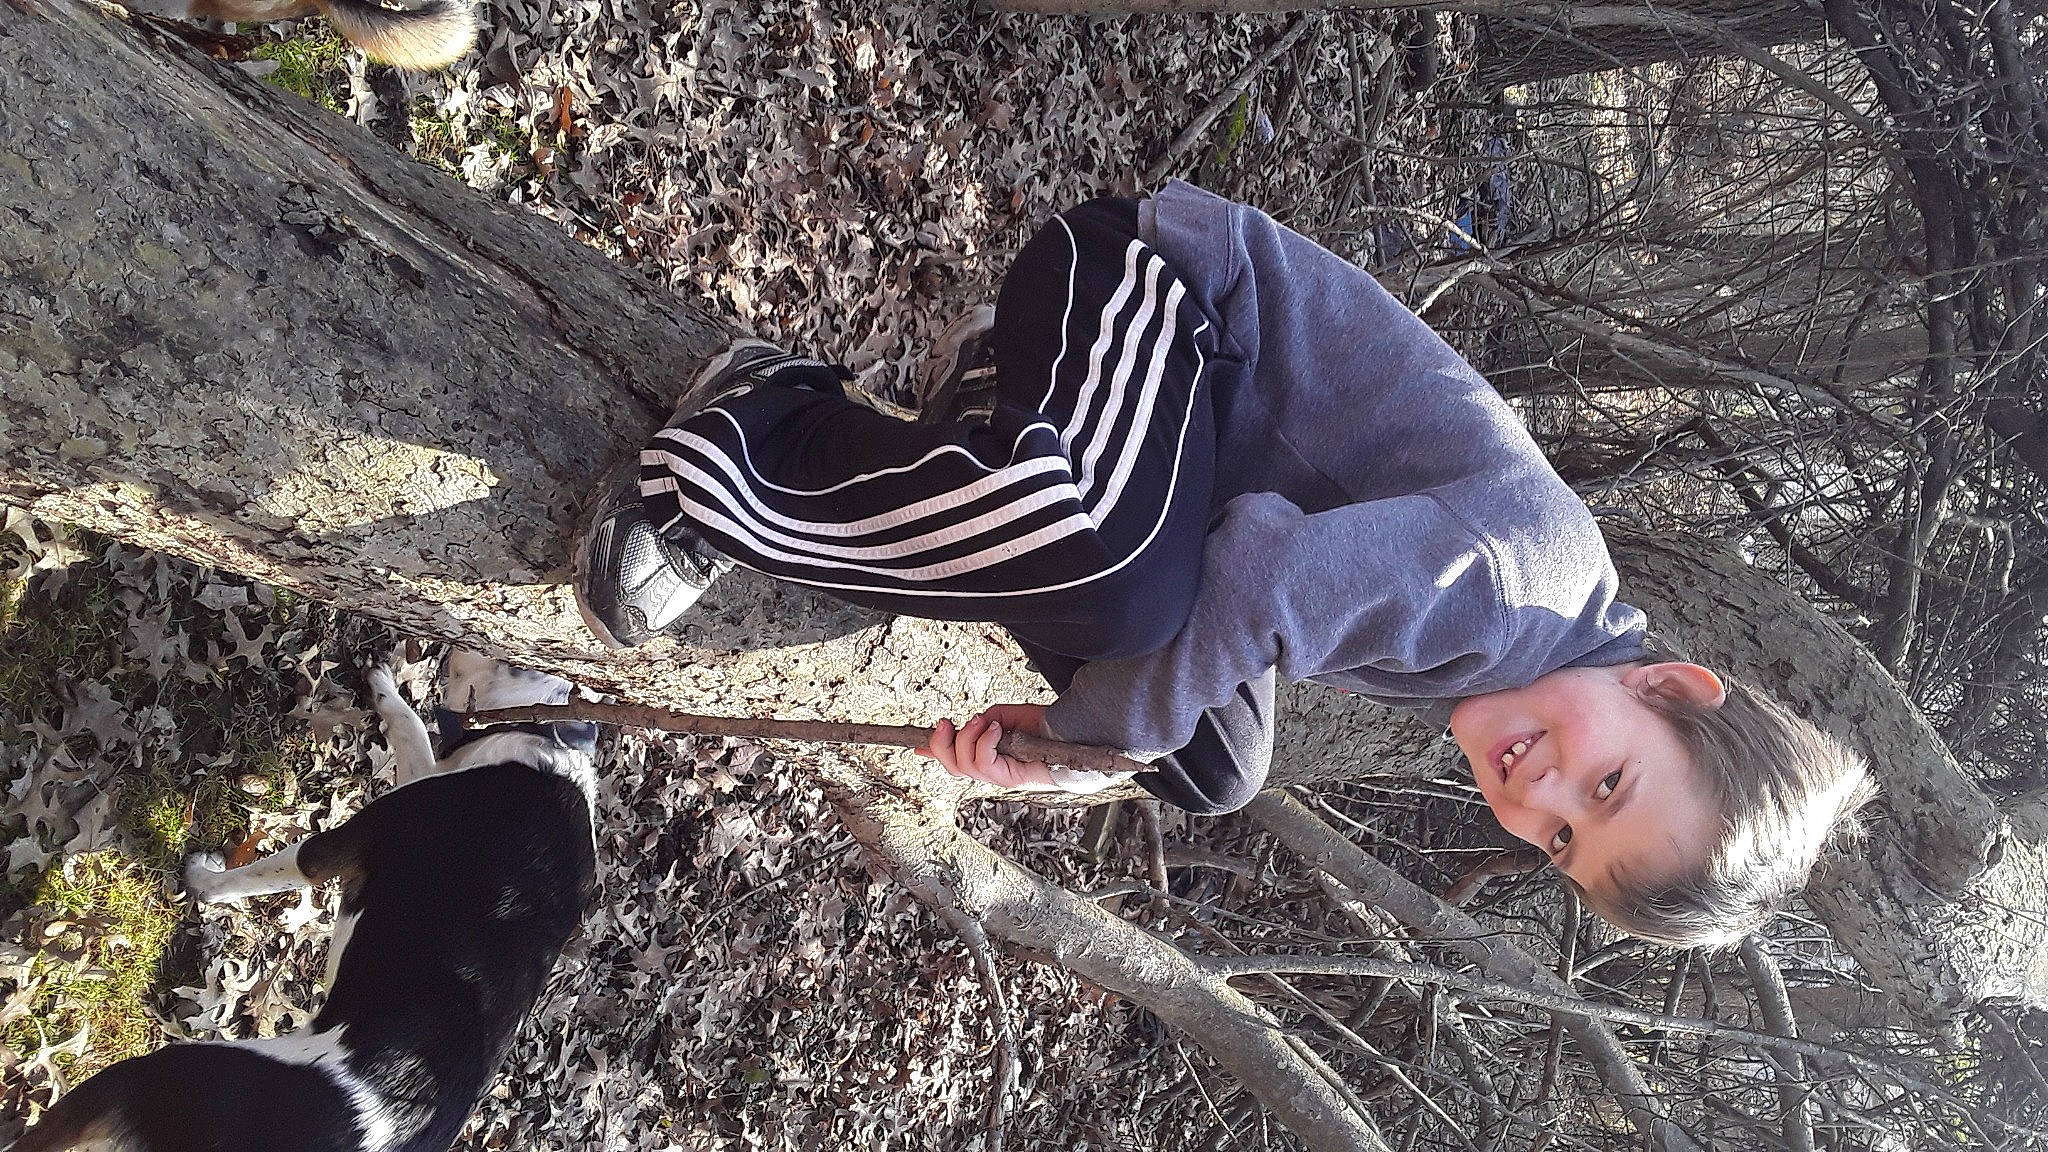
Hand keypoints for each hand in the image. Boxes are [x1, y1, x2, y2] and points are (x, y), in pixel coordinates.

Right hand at [916, 703, 1055, 788]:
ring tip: (982, 721)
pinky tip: (996, 730)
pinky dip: (984, 742)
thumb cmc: (1048, 729)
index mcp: (991, 757)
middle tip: (945, 723)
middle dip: (941, 743)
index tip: (918, 746)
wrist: (1074, 736)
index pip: (957, 759)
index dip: (935, 752)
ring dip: (967, 738)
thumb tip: (972, 723)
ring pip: (964, 766)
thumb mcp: (1009, 716)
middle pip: (952, 767)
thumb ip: (988, 719)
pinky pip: (984, 763)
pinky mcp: (1011, 778)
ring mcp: (1001, 776)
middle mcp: (992, 771)